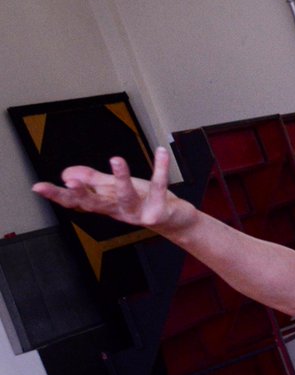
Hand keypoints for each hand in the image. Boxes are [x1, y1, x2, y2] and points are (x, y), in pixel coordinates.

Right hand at [32, 147, 194, 233]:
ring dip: (122, 179)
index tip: (38, 187)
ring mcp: (139, 212)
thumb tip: (66, 173)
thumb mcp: (116, 189)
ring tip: (116, 160)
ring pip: (127, 196)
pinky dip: (160, 169)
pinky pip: (159, 186)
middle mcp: (119, 210)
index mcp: (105, 204)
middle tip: (70, 182)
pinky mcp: (159, 210)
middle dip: (82, 194)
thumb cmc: (144, 202)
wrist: (176, 221)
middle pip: (96, 204)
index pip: (77, 201)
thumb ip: (93, 181)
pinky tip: (161, 153)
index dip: (58, 195)